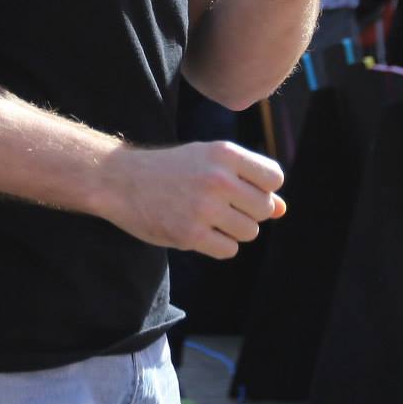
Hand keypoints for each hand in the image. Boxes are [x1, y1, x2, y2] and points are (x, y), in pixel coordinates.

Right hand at [100, 140, 286, 260]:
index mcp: (225, 154)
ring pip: (249, 232)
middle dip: (248, 212)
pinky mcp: (190, 234)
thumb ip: (247, 181)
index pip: (274, 179)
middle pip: (264, 208)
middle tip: (222, 206)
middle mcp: (218, 179)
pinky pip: (229, 250)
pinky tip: (199, 231)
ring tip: (209, 218)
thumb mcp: (209, 161)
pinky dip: (218, 245)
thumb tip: (282, 209)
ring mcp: (204, 208)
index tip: (243, 189)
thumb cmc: (171, 169)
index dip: (263, 188)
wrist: (121, 180)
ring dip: (234, 230)